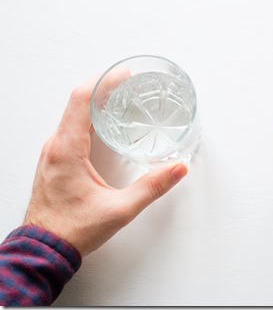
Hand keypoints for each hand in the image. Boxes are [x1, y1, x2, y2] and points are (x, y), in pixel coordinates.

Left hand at [23, 77, 187, 256]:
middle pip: (76, 102)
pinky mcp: (54, 161)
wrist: (44, 248)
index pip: (81, 101)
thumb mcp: (119, 210)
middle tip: (126, 81)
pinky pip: (69, 128)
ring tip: (117, 96)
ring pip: (71, 114)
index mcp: (67, 150)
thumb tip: (176, 170)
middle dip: (102, 87)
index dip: (103, 82)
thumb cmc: (72, 230)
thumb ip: (151, 188)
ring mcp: (52, 153)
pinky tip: (102, 122)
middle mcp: (55, 146)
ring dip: (94, 101)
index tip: (123, 74)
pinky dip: (87, 117)